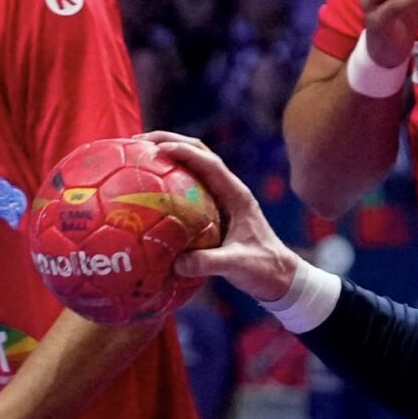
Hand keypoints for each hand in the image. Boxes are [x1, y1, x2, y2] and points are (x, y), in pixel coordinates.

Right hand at [150, 132, 307, 303]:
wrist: (280, 277)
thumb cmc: (264, 268)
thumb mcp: (237, 265)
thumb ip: (209, 263)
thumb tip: (176, 262)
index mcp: (237, 196)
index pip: (210, 164)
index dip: (184, 151)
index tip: (157, 148)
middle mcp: (229, 191)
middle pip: (199, 154)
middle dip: (169, 141)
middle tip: (138, 141)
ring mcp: (222, 199)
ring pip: (193, 167)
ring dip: (169, 155)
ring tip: (137, 154)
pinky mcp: (215, 211)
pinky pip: (189, 188)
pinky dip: (169, 180)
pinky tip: (147, 188)